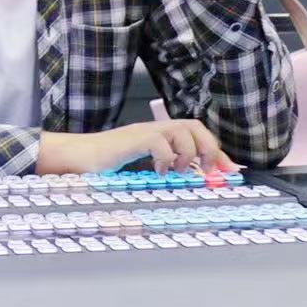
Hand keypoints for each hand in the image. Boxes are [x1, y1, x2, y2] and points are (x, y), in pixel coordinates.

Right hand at [39, 120, 236, 174]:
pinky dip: (166, 159)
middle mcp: (154, 129)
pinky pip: (159, 142)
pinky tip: (159, 172)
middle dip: (208, 147)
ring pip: (181, 129)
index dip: (216, 149)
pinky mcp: (132, 139)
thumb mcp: (141, 167)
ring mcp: (142, 132)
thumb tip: (191, 181)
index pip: (196, 131)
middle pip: (194, 124)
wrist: (77, 157)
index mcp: (159, 134)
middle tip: (208, 170)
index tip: (229, 169)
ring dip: (188, 153)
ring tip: (179, 171)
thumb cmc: (105, 164)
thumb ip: (164, 168)